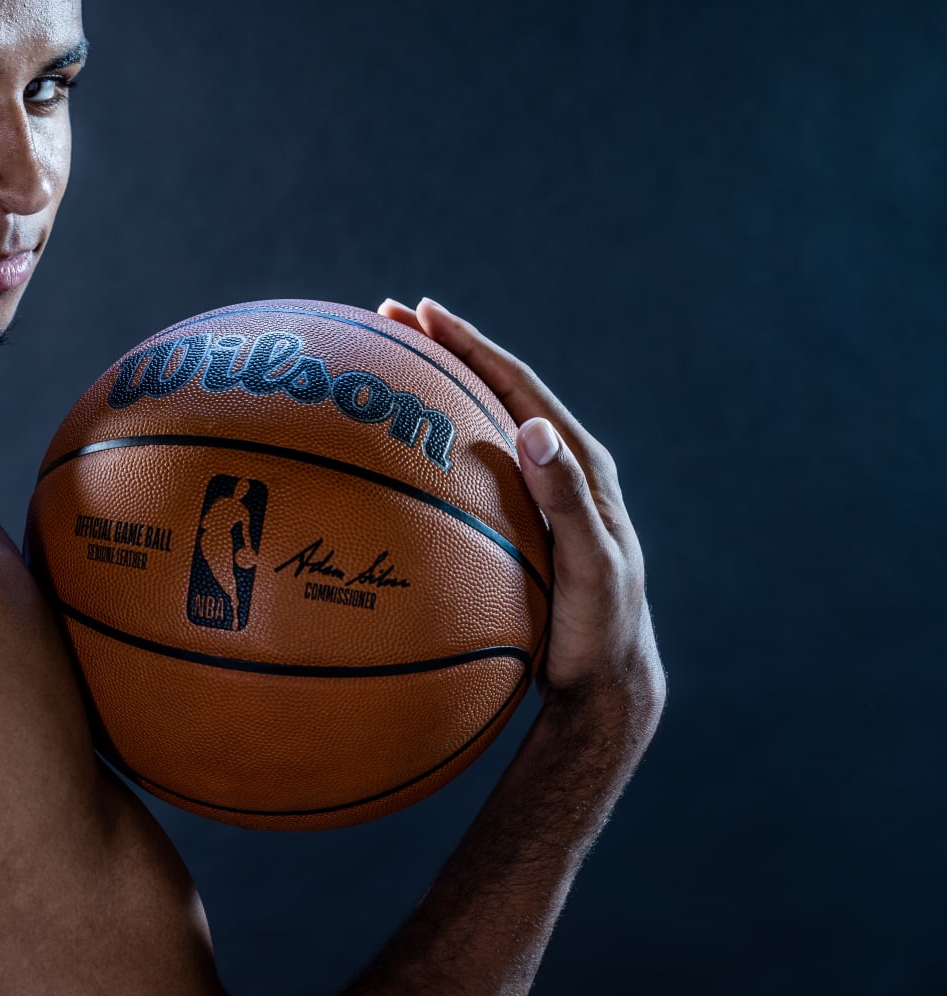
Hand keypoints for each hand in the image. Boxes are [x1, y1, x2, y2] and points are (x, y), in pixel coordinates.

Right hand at [377, 298, 665, 712]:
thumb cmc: (599, 630)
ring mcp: (540, 492)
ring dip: (439, 385)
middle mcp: (563, 466)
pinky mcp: (521, 519)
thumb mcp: (589, 567)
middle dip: (446, 348)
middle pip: (498, 388)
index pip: (521, 386)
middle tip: (390, 316)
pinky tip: (402, 446)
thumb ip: (567, 500)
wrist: (606, 683)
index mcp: (584, 464)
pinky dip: (438, 438)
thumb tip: (535, 427)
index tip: (424, 312)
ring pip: (484, 421)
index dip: (473, 345)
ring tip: (391, 360)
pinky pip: (474, 463)